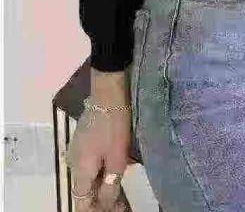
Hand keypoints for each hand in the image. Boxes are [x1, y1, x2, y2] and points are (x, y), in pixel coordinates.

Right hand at [65, 71, 132, 211]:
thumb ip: (110, 185)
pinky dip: (101, 171)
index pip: (81, 202)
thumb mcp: (116, 158)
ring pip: (88, 176)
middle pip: (84, 190)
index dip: (96, 211)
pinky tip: (116, 171)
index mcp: (79, 171)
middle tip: (121, 204)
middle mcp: (74, 163)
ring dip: (102, 185)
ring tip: (121, 191)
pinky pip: (90, 163)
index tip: (116, 211)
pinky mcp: (84, 139)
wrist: (107, 93)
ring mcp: (77, 150)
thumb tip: (105, 204)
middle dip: (101, 200)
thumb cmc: (113, 126)